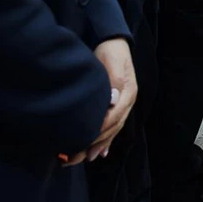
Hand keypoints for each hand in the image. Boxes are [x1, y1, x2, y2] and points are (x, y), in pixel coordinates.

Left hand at [79, 38, 136, 162]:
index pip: (113, 117)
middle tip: (75, 157)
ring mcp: (122, 105)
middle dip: (94, 144)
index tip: (82, 140)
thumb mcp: (112, 60)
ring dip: (98, 146)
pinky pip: (112, 127)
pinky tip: (99, 152)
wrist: (113, 42)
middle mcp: (126, 103)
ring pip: (112, 131)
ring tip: (83, 159)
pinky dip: (105, 141)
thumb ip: (114, 79)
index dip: (98, 130)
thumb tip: (113, 100)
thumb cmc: (111, 50)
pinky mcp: (116, 106)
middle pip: (112, 128)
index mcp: (128, 93)